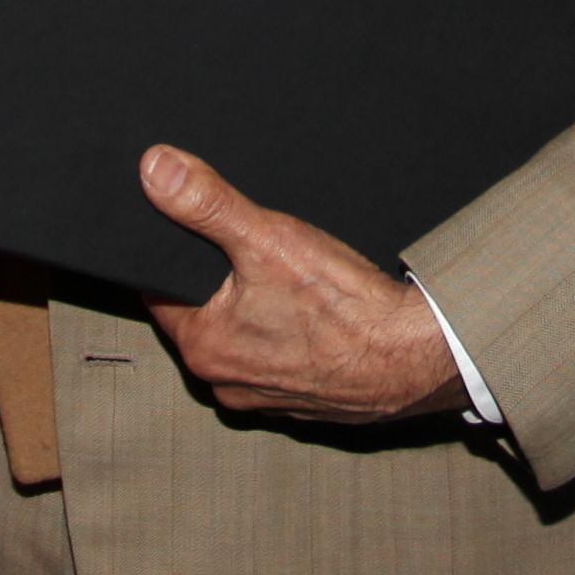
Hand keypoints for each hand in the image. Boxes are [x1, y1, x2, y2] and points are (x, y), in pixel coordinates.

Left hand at [137, 147, 467, 420]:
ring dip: (257, 316)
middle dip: (220, 286)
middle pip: (204, 317)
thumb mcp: (269, 238)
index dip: (174, 259)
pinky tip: (316, 318)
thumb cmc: (346, 307)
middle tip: (252, 256)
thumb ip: (207, 203)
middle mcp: (226, 383)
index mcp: (203, 347)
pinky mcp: (303, 404)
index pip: (162, 293)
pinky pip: (281, 362)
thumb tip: (156, 170)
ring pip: (244, 341)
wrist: (418, 357)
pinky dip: (292, 340)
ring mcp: (266, 399)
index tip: (192, 237)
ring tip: (289, 287)